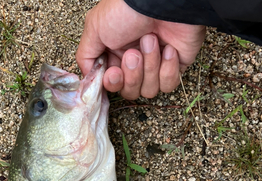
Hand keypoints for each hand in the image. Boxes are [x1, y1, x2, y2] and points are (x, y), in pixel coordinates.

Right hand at [76, 0, 205, 99]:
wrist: (163, 1)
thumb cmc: (127, 9)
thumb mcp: (94, 28)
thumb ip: (85, 57)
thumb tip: (88, 78)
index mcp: (115, 55)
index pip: (112, 85)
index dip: (113, 83)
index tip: (114, 72)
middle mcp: (134, 63)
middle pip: (130, 91)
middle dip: (133, 74)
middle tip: (134, 53)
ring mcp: (155, 66)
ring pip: (148, 90)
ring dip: (150, 66)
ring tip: (152, 41)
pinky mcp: (175, 67)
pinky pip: (168, 85)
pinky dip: (168, 68)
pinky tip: (169, 48)